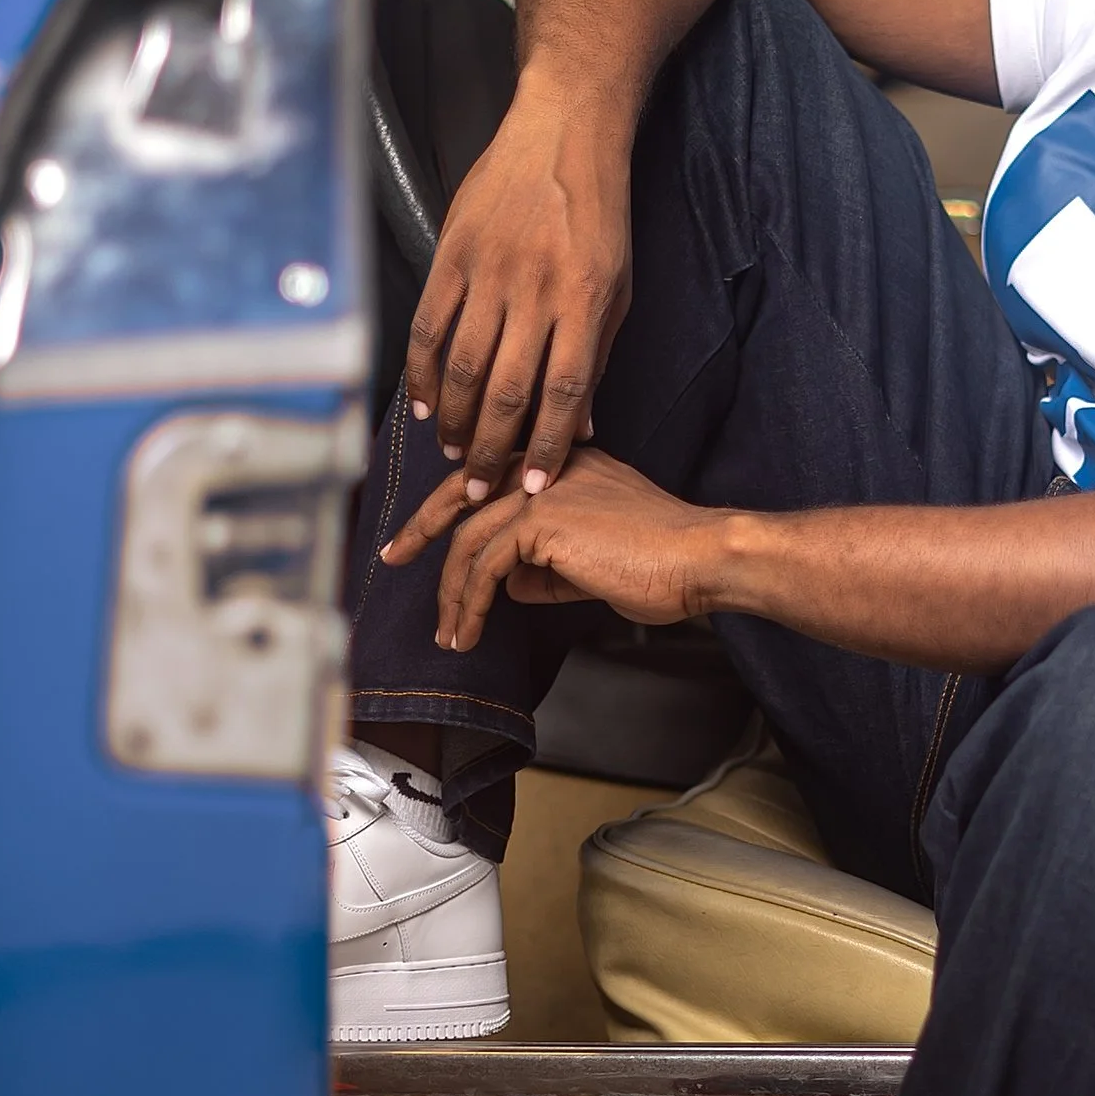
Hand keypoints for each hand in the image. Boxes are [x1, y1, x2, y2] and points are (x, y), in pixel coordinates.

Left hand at [382, 447, 730, 650]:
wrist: (701, 558)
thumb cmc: (665, 564)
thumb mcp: (593, 563)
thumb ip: (549, 565)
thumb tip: (509, 585)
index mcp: (563, 463)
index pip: (491, 476)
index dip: (451, 506)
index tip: (423, 536)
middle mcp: (548, 465)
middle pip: (462, 490)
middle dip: (422, 528)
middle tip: (393, 557)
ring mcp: (543, 488)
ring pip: (469, 537)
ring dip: (452, 592)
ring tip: (450, 633)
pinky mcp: (542, 520)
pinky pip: (485, 564)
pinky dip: (471, 602)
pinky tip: (471, 630)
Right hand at [404, 73, 632, 490]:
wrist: (564, 130)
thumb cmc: (598, 211)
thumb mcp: (618, 285)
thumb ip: (597, 356)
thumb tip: (584, 426)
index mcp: (585, 300)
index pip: (564, 394)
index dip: (545, 447)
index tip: (530, 487)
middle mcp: (535, 289)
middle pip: (506, 390)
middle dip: (492, 450)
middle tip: (479, 488)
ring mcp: (489, 270)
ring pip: (463, 365)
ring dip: (456, 420)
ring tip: (455, 453)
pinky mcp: (452, 253)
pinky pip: (430, 325)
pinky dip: (424, 372)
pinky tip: (426, 405)